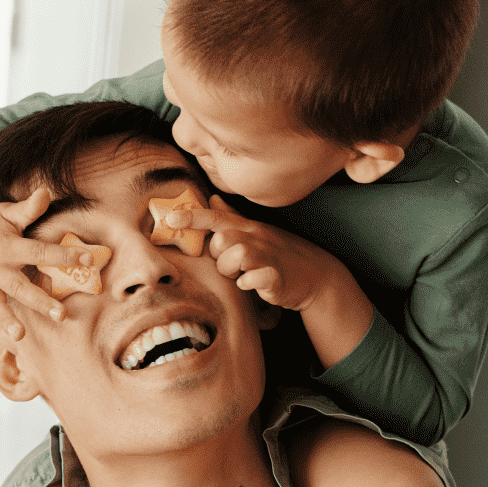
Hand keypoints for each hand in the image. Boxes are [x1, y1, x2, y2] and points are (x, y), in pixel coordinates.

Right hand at [0, 157, 93, 359]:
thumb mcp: (6, 211)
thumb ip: (29, 208)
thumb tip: (48, 191)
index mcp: (7, 247)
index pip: (41, 251)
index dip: (65, 254)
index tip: (89, 259)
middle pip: (20, 287)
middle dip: (39, 301)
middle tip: (60, 314)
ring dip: (7, 321)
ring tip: (20, 335)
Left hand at [165, 195, 342, 311]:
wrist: (317, 275)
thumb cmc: (280, 253)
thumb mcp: (257, 232)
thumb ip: (232, 218)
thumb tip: (213, 200)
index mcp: (248, 229)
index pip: (216, 218)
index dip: (192, 218)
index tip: (169, 219)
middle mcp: (256, 238)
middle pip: (221, 240)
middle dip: (218, 256)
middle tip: (231, 267)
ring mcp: (268, 257)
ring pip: (235, 256)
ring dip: (231, 270)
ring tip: (242, 276)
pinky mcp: (277, 278)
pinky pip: (254, 277)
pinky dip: (249, 283)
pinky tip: (253, 286)